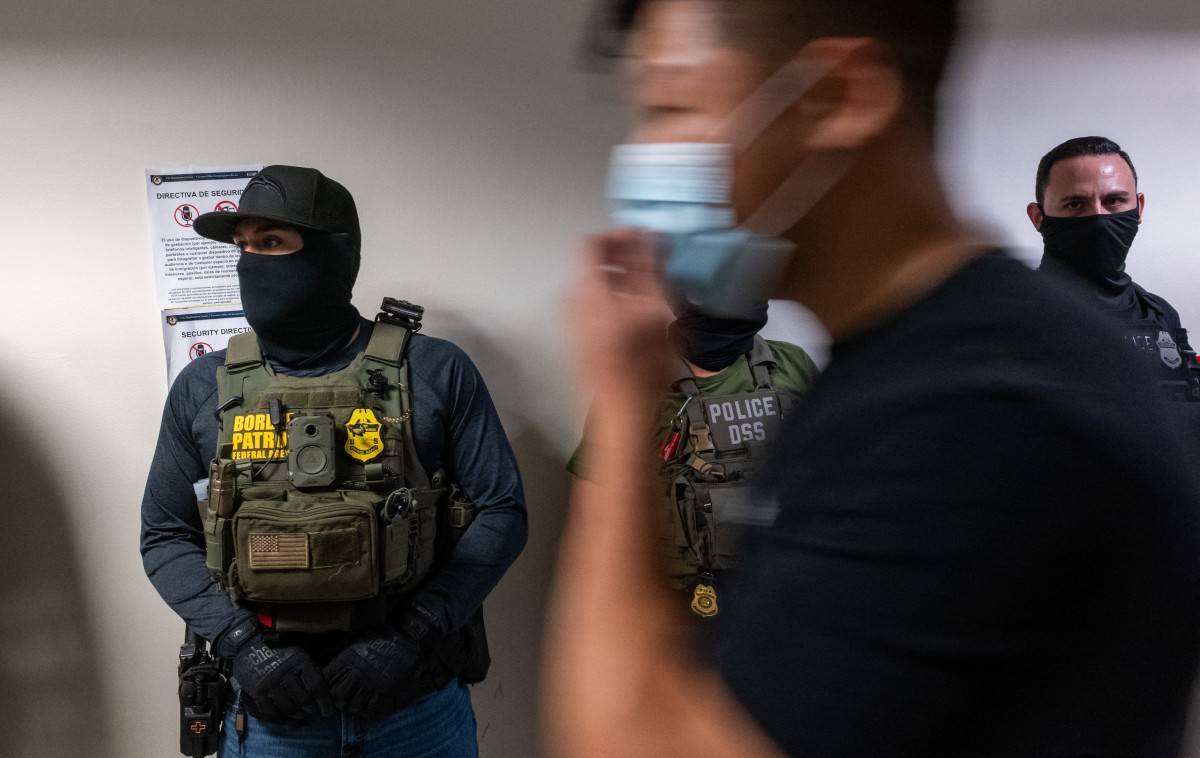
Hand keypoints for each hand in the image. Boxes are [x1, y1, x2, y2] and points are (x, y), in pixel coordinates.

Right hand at [230, 635, 333, 723]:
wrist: (249, 644)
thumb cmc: (279, 650)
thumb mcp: (299, 653)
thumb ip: (310, 670)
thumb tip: (325, 691)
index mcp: (300, 660)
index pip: (316, 685)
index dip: (324, 701)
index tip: (328, 711)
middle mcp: (285, 671)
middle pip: (303, 699)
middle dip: (310, 709)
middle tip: (312, 712)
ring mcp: (270, 682)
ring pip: (288, 708)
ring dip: (297, 715)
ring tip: (301, 715)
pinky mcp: (257, 691)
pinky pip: (271, 712)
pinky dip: (280, 719)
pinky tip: (286, 719)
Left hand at [323, 631, 426, 718]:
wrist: (409, 637)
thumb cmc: (384, 635)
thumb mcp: (361, 636)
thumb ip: (348, 648)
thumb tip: (336, 653)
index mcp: (349, 656)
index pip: (328, 675)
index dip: (327, 683)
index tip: (329, 686)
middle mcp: (358, 670)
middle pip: (339, 693)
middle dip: (339, 699)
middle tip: (341, 700)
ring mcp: (372, 681)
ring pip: (354, 703)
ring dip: (353, 707)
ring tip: (353, 706)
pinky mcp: (385, 689)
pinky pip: (372, 707)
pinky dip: (368, 711)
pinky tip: (367, 709)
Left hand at [570, 230, 674, 401]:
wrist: (623, 411)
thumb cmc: (642, 364)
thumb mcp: (655, 311)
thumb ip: (649, 268)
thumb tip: (649, 235)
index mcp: (586, 291)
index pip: (593, 243)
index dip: (620, 235)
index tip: (646, 239)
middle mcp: (572, 301)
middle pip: (595, 263)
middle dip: (626, 258)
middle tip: (655, 264)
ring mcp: (572, 319)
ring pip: (598, 283)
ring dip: (624, 279)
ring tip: (652, 289)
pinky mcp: (579, 334)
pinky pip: (596, 301)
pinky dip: (617, 297)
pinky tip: (640, 312)